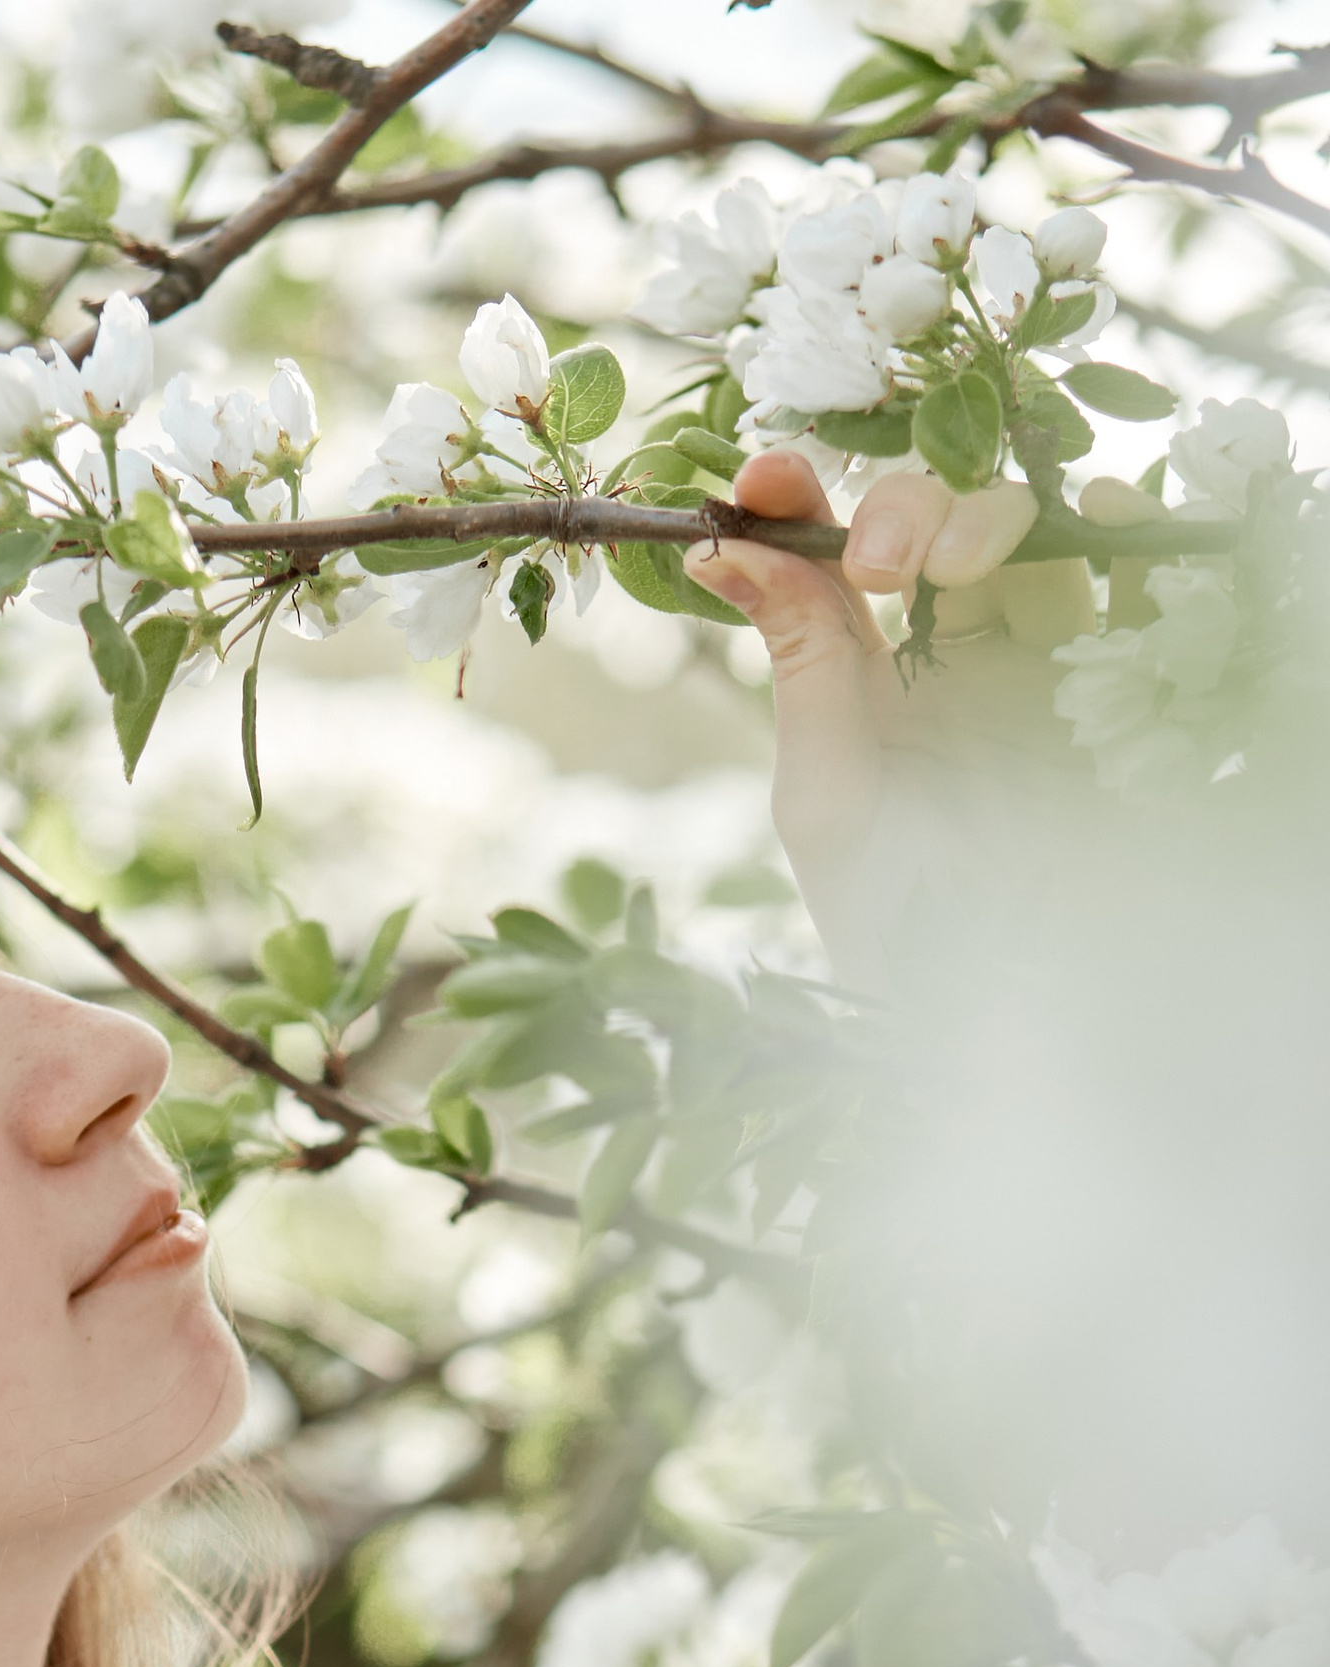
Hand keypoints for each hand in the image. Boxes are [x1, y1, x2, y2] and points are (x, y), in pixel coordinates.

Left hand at [687, 450, 1079, 982]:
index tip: (761, 477)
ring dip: (991, 517)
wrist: (1003, 1001)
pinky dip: (1119, 524)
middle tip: (880, 569)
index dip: (794, 498)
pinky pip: (1133, 572)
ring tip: (954, 575)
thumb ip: (799, 662)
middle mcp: (950, 652)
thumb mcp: (828, 792)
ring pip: (1028, 529)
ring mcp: (1038, 659)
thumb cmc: (897, 920)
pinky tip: (1092, 526)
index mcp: (862, 674)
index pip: (826, 555)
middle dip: (904, 510)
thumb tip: (721, 550)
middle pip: (933, 520)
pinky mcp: (1119, 679)